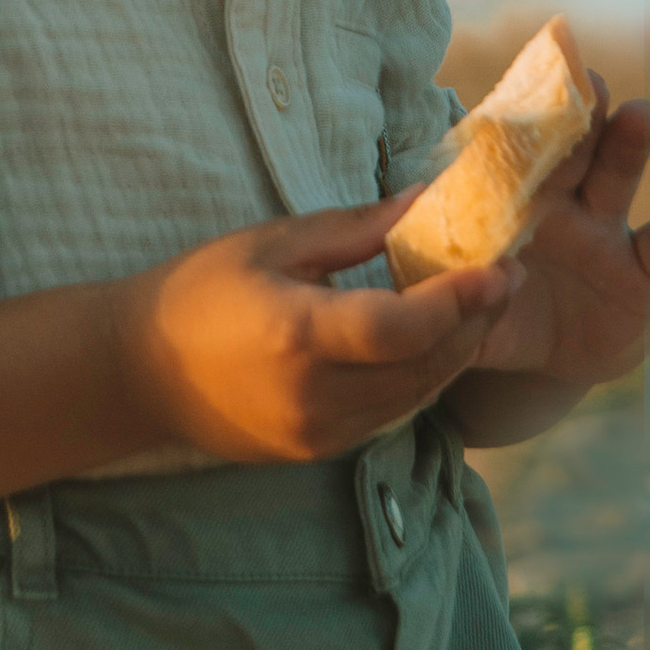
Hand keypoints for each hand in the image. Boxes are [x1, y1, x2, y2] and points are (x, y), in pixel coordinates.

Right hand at [111, 197, 521, 465]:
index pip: (400, 328)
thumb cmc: (202, 292)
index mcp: (296, 335)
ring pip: (416, 396)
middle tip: (510, 276)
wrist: (140, 373)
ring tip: (486, 304)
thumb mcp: (274, 243)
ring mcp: (317, 432)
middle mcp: (313, 396)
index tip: (499, 266)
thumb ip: (356, 229)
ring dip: (457, 352)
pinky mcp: (319, 451)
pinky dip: (423, 377)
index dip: (458, 301)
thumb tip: (426, 199)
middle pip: (422, 366)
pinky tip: (438, 340)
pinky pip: (392, 414)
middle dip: (475, 322)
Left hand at [459, 82, 649, 400]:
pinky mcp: (644, 274)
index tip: (525, 77)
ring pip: (618, 175)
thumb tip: (417, 275)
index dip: (521, 111)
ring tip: (642, 115)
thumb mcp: (460, 298)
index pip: (515, 143)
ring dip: (630, 142)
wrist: (538, 357)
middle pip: (571, 143)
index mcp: (508, 194)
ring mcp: (606, 231)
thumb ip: (440, 284)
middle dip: (580, 109)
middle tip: (588, 80)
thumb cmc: (491, 308)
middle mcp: (560, 198)